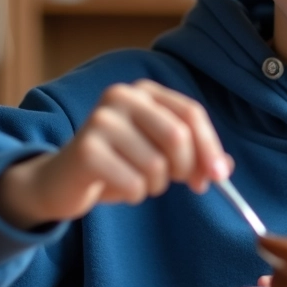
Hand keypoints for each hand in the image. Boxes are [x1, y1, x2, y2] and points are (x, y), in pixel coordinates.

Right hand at [0, 80, 232, 229]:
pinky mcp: (86, 149)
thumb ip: (193, 155)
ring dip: (155, 185)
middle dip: (185, 167)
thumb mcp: (158, 153)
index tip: (217, 176)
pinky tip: (119, 187)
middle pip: (177, 136)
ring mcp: (101, 120)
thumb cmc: (117, 163)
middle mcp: (122, 96)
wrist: (62, 180)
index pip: (191, 113)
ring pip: (156, 165)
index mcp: (144, 91)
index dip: (209, 146)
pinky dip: (134, 194)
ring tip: (139, 181)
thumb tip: (223, 169)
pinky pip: (133, 183)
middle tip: (176, 182)